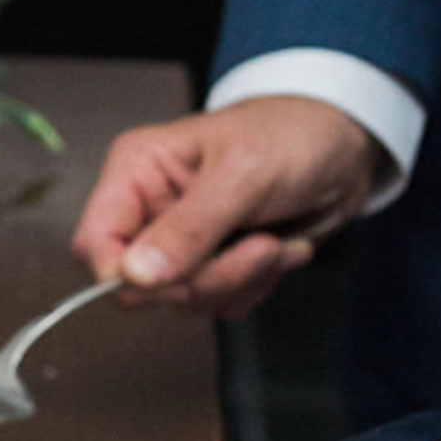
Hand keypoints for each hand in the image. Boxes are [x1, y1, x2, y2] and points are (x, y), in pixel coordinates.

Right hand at [71, 96, 380, 317]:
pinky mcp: (212, 263)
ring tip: (275, 242)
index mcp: (135, 173)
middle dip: (206, 277)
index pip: (94, 244)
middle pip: (140, 285)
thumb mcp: (242, 175)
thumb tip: (135, 275)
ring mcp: (180, 241)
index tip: (178, 276)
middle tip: (258, 248)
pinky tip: (279, 249)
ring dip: (240, 280)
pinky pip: (217, 303)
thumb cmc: (292, 136)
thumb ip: (188, 228)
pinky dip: (255, 285)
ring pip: (182, 299)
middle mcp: (149, 210)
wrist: (346, 146)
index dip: (125, 274)